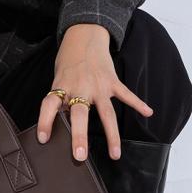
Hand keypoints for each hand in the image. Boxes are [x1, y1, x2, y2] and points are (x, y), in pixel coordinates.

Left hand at [36, 24, 152, 160]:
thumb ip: (62, 100)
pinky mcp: (112, 82)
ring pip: (107, 113)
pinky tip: (148, 113)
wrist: (84, 36)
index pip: (49, 105)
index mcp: (62, 86)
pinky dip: (138, 104)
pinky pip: (126, 95)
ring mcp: (98, 86)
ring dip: (111, 135)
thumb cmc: (68, 62)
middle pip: (80, 114)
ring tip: (115, 154)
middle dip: (79, 136)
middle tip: (80, 156)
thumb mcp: (59, 79)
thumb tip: (65, 125)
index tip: (43, 139)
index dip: (44, 121)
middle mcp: (80, 87)